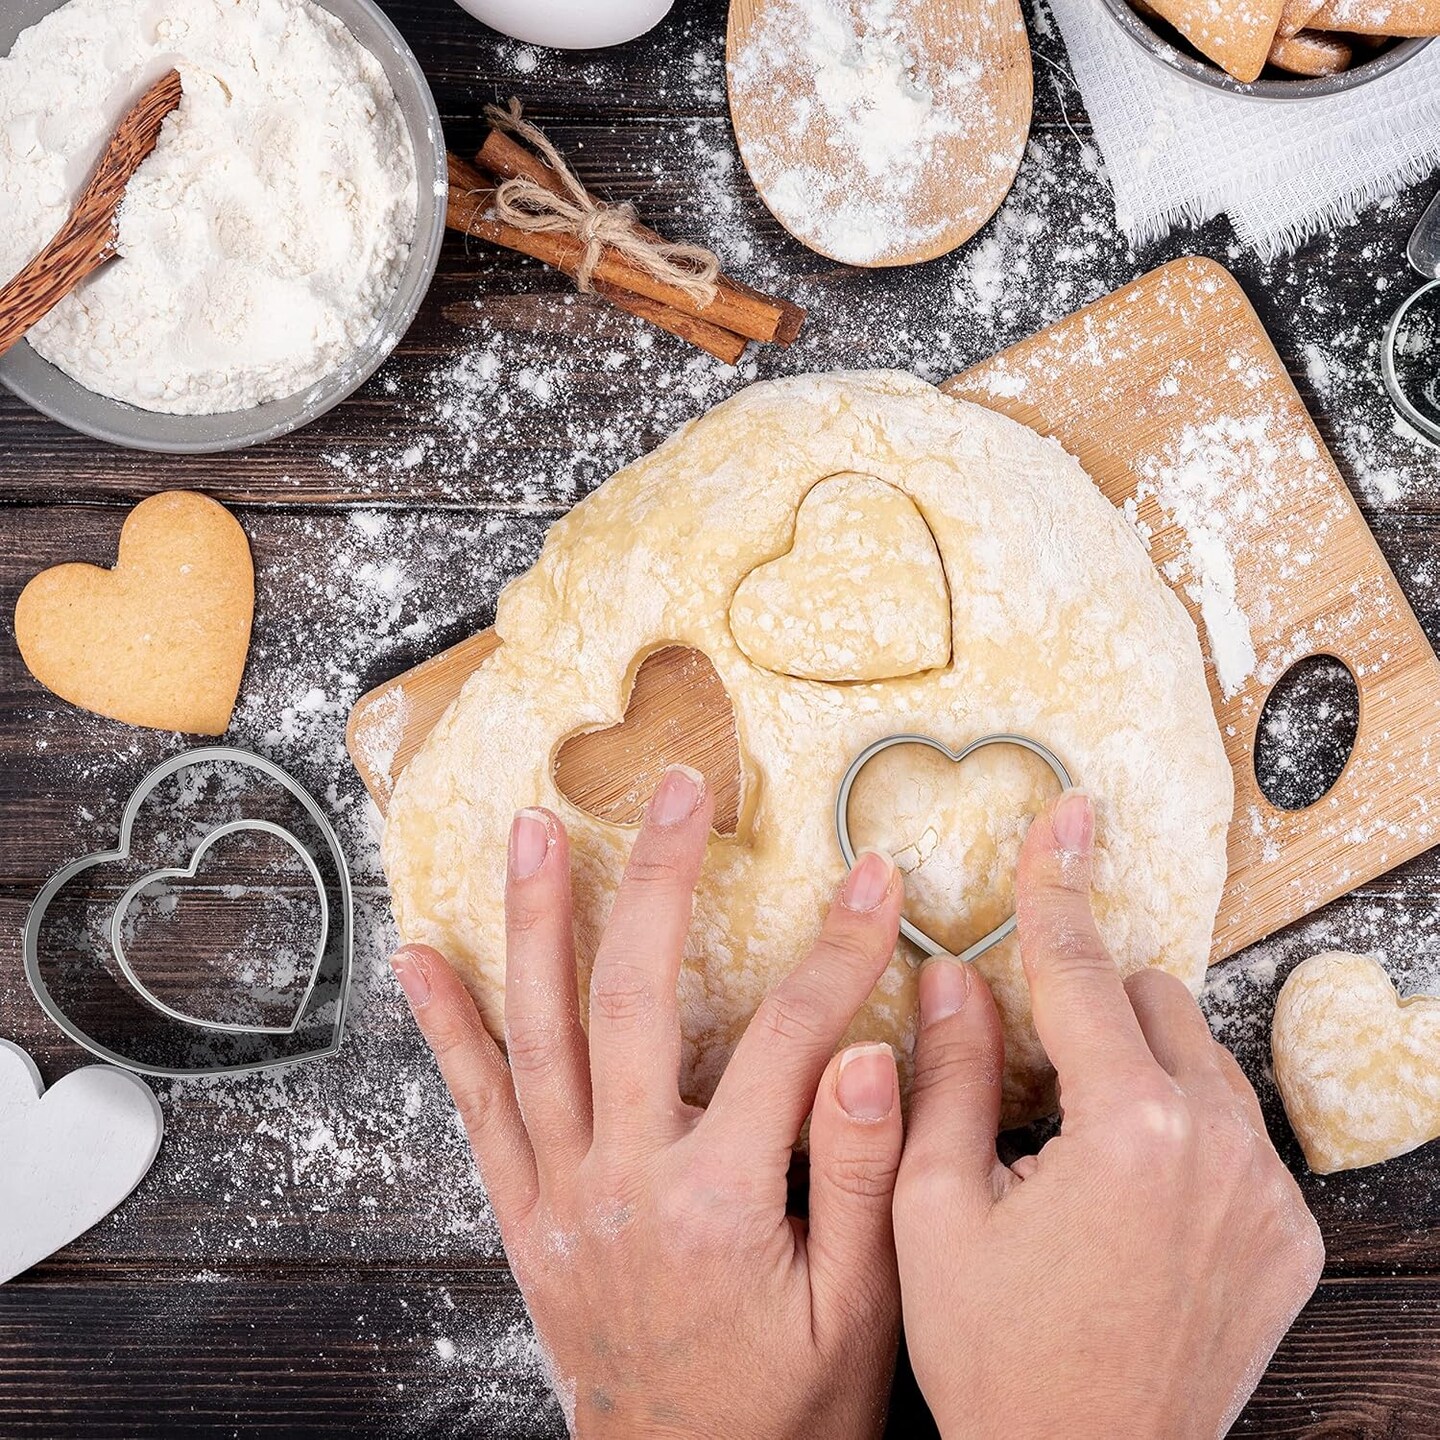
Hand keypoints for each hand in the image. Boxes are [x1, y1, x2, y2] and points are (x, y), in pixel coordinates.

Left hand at [393, 765, 907, 1438]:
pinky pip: (476, 1108)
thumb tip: (869, 1052)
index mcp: (721, 1200)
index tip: (871, 879)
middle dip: (657, 878)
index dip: (839, 948)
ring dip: (534, 920)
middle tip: (674, 789)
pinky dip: (447, 1030)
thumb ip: (862, 1177)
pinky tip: (422, 962)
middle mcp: (625, 1179)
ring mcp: (562, 1191)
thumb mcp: (862, 1309)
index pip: (793, 1037)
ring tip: (533, 827)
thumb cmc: (788, 1405)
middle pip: (635, 996)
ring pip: (538, 1031)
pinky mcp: (525, 1211)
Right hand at [893, 789, 1323, 1439]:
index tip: (1067, 814)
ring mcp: (1269, 1195)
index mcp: (1126, 1132)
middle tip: (1034, 1088)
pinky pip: (1235, 1131)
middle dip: (1090, 1014)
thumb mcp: (935, 1212)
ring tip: (1081, 1158)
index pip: (1078, 971)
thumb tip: (953, 979)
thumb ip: (949, 1077)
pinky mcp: (1292, 1236)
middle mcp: (1219, 1148)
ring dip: (1136, 1072)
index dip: (1057, 884)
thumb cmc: (998, 1353)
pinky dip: (1182, 1133)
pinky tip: (1132, 1203)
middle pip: (1151, 1001)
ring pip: (1198, 1061)